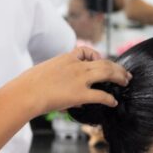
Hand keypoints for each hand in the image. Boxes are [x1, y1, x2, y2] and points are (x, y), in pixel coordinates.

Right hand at [13, 47, 130, 115]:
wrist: (26, 92)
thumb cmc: (28, 84)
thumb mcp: (44, 72)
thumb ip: (55, 76)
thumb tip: (59, 86)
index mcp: (66, 58)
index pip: (84, 51)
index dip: (96, 56)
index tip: (100, 61)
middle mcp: (76, 66)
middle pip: (103, 61)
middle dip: (117, 67)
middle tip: (125, 74)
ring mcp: (79, 79)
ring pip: (107, 72)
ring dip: (119, 77)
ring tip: (125, 82)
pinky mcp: (80, 94)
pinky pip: (101, 95)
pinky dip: (110, 99)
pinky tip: (113, 102)